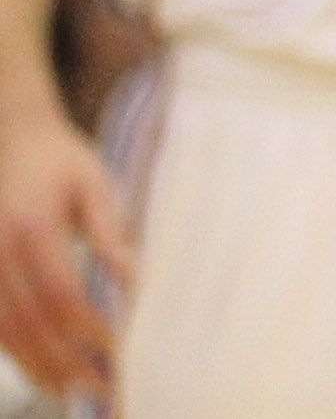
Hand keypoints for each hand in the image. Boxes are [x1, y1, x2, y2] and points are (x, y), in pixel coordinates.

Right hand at [0, 109, 131, 395]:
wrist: (14, 139)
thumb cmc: (61, 160)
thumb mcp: (95, 181)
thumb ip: (110, 229)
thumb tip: (132, 277)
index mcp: (31, 226)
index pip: (59, 291)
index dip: (85, 324)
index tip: (116, 345)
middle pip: (28, 320)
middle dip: (63, 357)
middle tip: (99, 383)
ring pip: (4, 328)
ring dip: (36, 363)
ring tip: (70, 387)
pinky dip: (15, 349)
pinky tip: (40, 366)